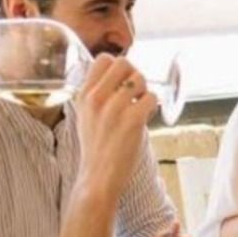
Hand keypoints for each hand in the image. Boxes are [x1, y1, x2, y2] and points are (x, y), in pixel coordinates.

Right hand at [75, 55, 158, 197]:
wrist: (99, 177)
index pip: (103, 59)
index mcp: (84, 95)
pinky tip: (145, 118)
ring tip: (140, 108)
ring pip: (140, 79)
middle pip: (124, 63)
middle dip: (134, 74)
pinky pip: (152, 98)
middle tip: (135, 92)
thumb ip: (98, 96)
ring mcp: (115, 108)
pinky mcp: (133, 120)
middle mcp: (97, 98)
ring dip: (145, 91)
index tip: (122, 81)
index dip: (118, 67)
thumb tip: (122, 78)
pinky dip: (153, 107)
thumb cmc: (97, 148)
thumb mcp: (86, 117)